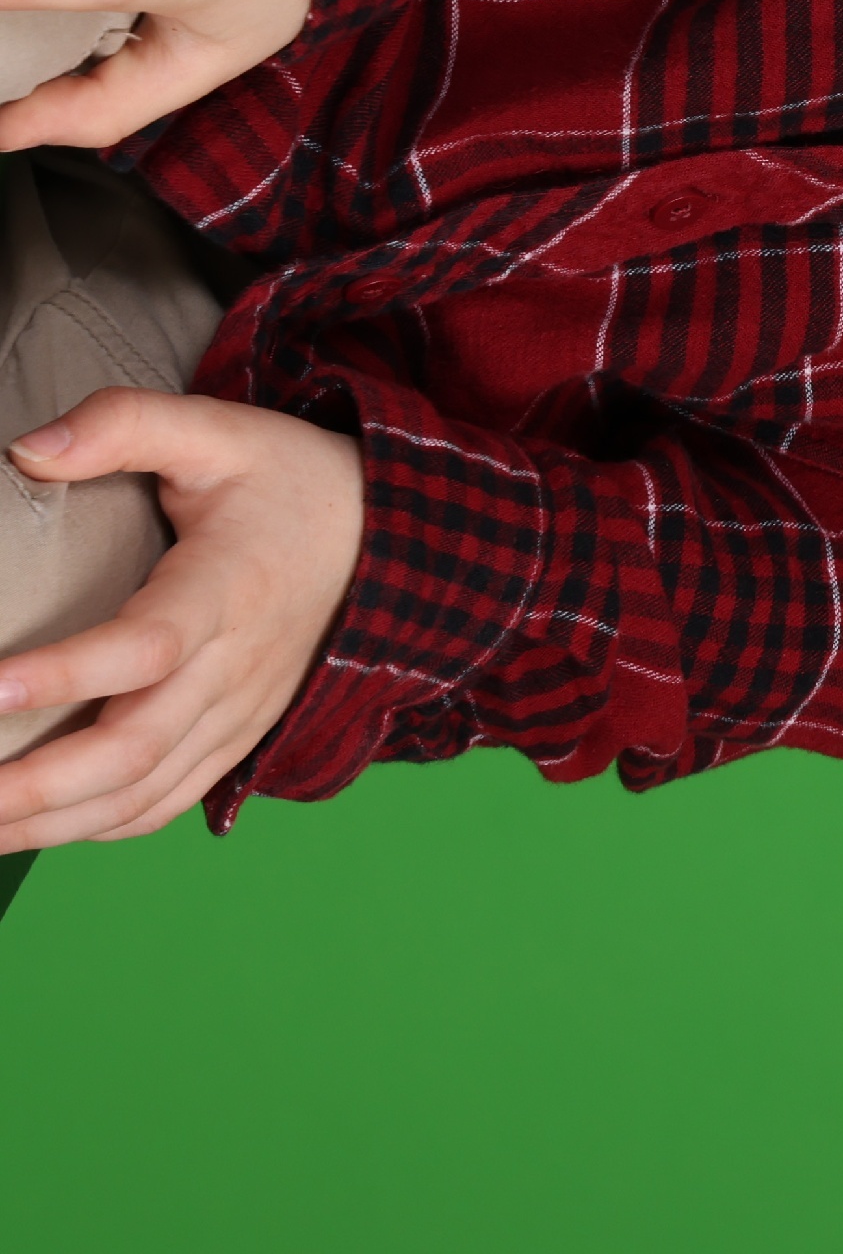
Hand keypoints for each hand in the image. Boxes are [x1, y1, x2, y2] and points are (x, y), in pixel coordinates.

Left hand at [0, 389, 364, 849]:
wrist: (395, 536)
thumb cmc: (292, 481)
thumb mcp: (219, 429)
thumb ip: (125, 424)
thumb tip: (25, 449)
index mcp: (227, 588)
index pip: (146, 647)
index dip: (63, 676)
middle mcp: (236, 666)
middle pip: (134, 748)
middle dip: (35, 787)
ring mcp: (241, 711)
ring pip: (142, 793)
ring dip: (51, 823)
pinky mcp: (240, 734)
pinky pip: (167, 802)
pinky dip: (97, 828)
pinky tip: (39, 829)